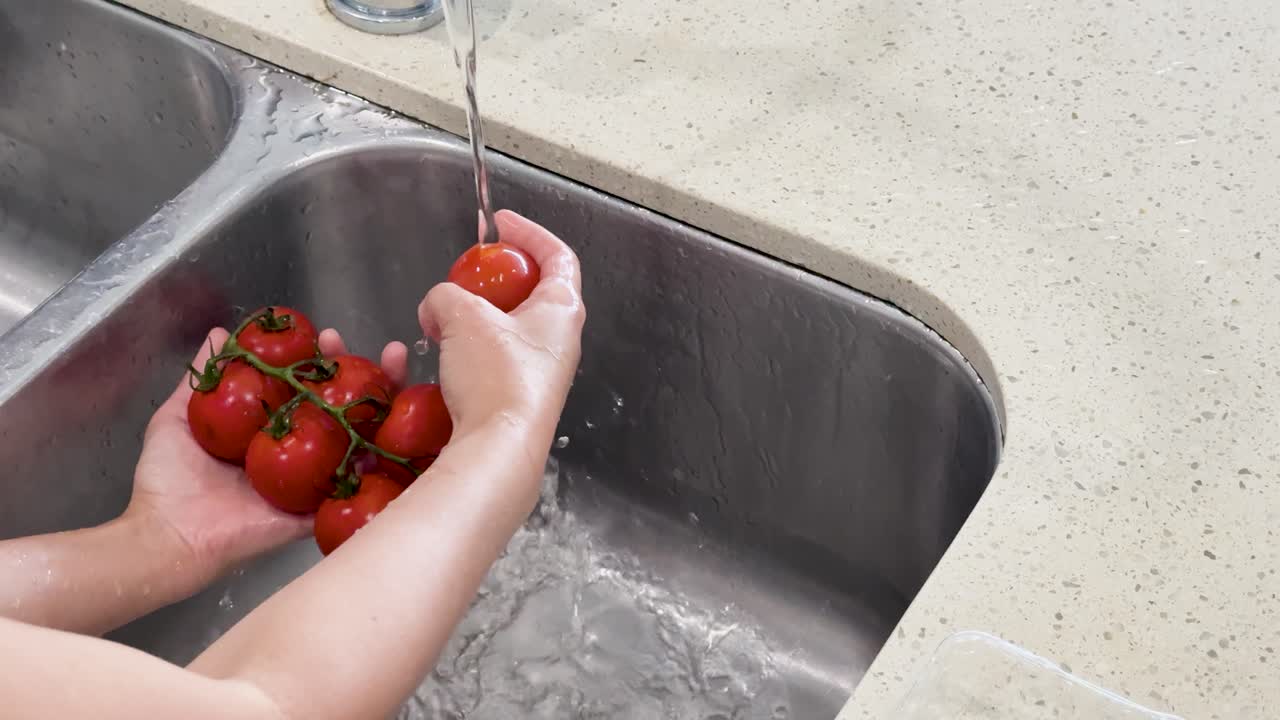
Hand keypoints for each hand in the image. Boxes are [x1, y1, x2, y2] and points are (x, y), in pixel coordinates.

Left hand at [125, 328, 407, 586]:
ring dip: (387, 408)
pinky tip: (402, 431)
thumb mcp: (178, 417)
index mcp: (273, 431)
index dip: (325, 362)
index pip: (309, 388)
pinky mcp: (315, 510)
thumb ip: (203, 378)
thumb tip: (219, 333)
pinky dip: (383, 462)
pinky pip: (356, 487)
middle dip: (367, 378)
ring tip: (399, 374)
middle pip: (345, 410)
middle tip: (378, 352)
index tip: (329, 336)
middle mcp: (300, 454)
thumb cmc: (167, 481)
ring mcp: (312, 481)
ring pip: (361, 441)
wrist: (167, 535)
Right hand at [419, 210, 584, 445]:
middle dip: (498, 279)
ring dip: (476, 317)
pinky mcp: (519, 398)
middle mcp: (559, 340)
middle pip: (534, 292)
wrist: (499, 448)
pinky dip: (470, 348)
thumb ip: (445, 296)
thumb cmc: (496, 376)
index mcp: (562, 309)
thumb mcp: (463, 317)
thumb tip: (436, 306)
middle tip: (468, 274)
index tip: (500, 223)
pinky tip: (443, 353)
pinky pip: (496, 360)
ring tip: (444, 315)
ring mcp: (542, 372)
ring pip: (510, 329)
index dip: (530, 233)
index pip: (558, 256)